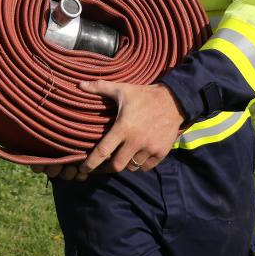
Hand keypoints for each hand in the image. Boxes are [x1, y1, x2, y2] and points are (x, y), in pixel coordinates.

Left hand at [29, 82, 184, 180]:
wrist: (174, 100)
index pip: (103, 151)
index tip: (82, 170)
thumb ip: (100, 88)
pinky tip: (136, 156)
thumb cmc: (144, 95)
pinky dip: (140, 165)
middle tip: (100, 167)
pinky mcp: (161, 152)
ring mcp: (150, 148)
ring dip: (124, 164)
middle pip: (116, 166)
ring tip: (120, 157)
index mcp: (123, 128)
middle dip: (106, 169)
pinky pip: (146, 167)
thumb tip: (79, 85)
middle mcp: (136, 141)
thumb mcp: (122, 89)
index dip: (90, 164)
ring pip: (132, 167)